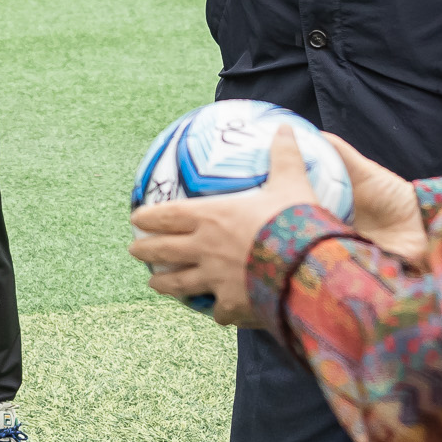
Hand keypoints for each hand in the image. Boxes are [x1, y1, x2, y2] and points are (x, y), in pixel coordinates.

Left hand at [126, 127, 431, 321]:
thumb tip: (285, 127)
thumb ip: (284, 156)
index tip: (135, 218)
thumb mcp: (291, 182)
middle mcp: (205, 249)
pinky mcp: (232, 304)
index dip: (149, 217)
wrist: (308, 267)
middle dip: (145, 249)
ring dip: (164, 284)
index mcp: (212, 217)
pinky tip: (218, 314)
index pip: (168, 216)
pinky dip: (218, 311)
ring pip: (180, 284)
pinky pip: (219, 311)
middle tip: (133, 250)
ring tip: (154, 284)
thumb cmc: (295, 221)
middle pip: (164, 251)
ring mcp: (215, 279)